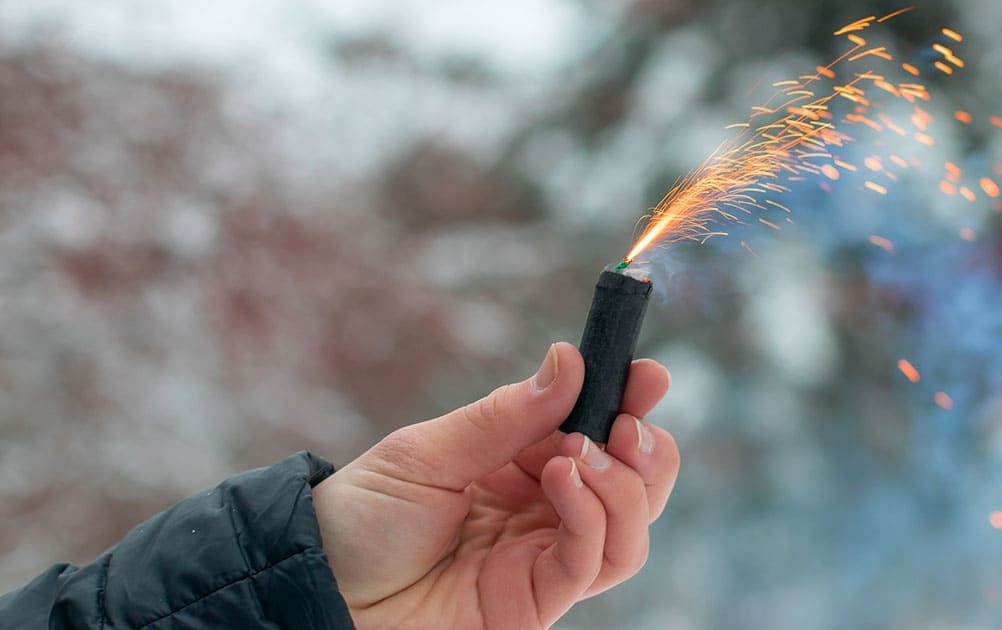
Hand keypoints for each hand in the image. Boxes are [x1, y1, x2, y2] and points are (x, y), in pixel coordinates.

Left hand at [312, 342, 678, 628]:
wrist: (321, 586)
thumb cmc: (363, 516)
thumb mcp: (428, 451)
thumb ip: (504, 415)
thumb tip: (569, 360)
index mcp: (522, 467)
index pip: (597, 434)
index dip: (631, 405)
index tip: (648, 375)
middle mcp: (544, 512)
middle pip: (635, 487)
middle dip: (647, 452)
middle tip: (625, 424)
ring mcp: (543, 560)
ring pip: (630, 531)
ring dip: (625, 487)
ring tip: (582, 453)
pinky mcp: (535, 603)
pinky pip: (591, 564)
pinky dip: (592, 518)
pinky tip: (563, 478)